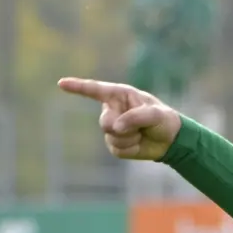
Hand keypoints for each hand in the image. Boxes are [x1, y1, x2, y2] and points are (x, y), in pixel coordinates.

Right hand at [56, 78, 181, 161]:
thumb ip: (136, 117)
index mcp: (120, 96)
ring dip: (130, 138)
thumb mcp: (155, 114)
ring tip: (142, 133)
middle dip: (122, 128)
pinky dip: (131, 148)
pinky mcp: (115, 144)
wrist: (171, 140)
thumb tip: (116, 127)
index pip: (94, 90)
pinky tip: (139, 143)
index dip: (77, 86)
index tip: (61, 83)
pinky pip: (117, 149)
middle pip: (105, 122)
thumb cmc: (164, 120)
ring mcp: (112, 128)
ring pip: (112, 137)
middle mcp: (112, 110)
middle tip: (140, 127)